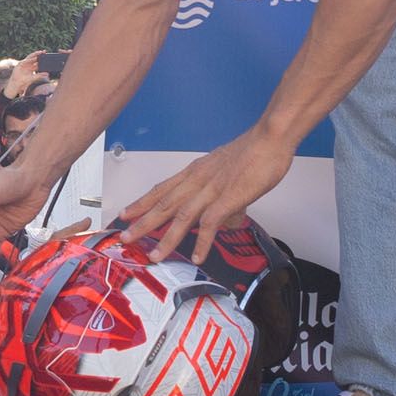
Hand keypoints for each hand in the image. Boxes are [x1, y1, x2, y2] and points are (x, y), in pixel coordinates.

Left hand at [114, 131, 290, 262]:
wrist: (270, 138)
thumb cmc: (252, 150)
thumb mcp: (226, 170)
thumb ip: (219, 195)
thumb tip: (220, 220)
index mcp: (195, 172)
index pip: (161, 189)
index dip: (142, 203)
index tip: (126, 214)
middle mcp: (197, 180)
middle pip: (163, 204)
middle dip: (142, 223)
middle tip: (125, 238)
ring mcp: (211, 189)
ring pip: (181, 216)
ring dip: (166, 238)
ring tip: (154, 256)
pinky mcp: (228, 198)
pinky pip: (210, 223)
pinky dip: (202, 242)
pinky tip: (197, 257)